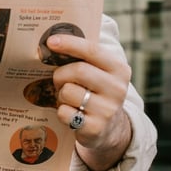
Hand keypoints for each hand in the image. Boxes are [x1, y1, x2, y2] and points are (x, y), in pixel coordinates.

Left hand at [48, 33, 133, 170]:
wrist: (109, 128)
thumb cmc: (96, 91)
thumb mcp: (99, 72)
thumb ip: (84, 57)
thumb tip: (53, 42)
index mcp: (119, 69)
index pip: (92, 50)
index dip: (69, 43)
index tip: (51, 41)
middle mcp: (117, 89)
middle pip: (78, 70)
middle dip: (61, 74)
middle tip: (58, 79)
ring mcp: (107, 110)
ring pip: (68, 92)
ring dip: (60, 94)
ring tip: (67, 98)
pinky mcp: (95, 128)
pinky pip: (64, 113)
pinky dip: (61, 111)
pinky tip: (71, 113)